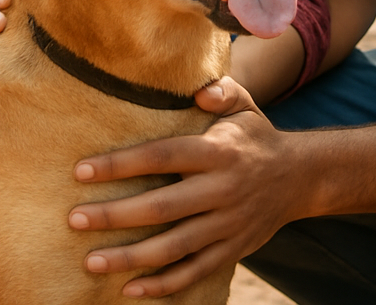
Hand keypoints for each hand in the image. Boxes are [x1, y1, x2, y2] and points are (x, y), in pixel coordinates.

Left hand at [67, 78, 296, 298]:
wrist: (300, 178)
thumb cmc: (255, 136)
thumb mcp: (244, 105)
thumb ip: (222, 91)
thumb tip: (199, 90)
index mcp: (217, 152)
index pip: (162, 157)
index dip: (121, 165)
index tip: (82, 170)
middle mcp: (221, 191)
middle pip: (161, 207)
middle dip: (114, 216)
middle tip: (74, 219)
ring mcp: (227, 225)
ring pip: (173, 247)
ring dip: (130, 257)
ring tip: (90, 261)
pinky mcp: (232, 250)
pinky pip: (194, 273)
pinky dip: (162, 285)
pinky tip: (130, 288)